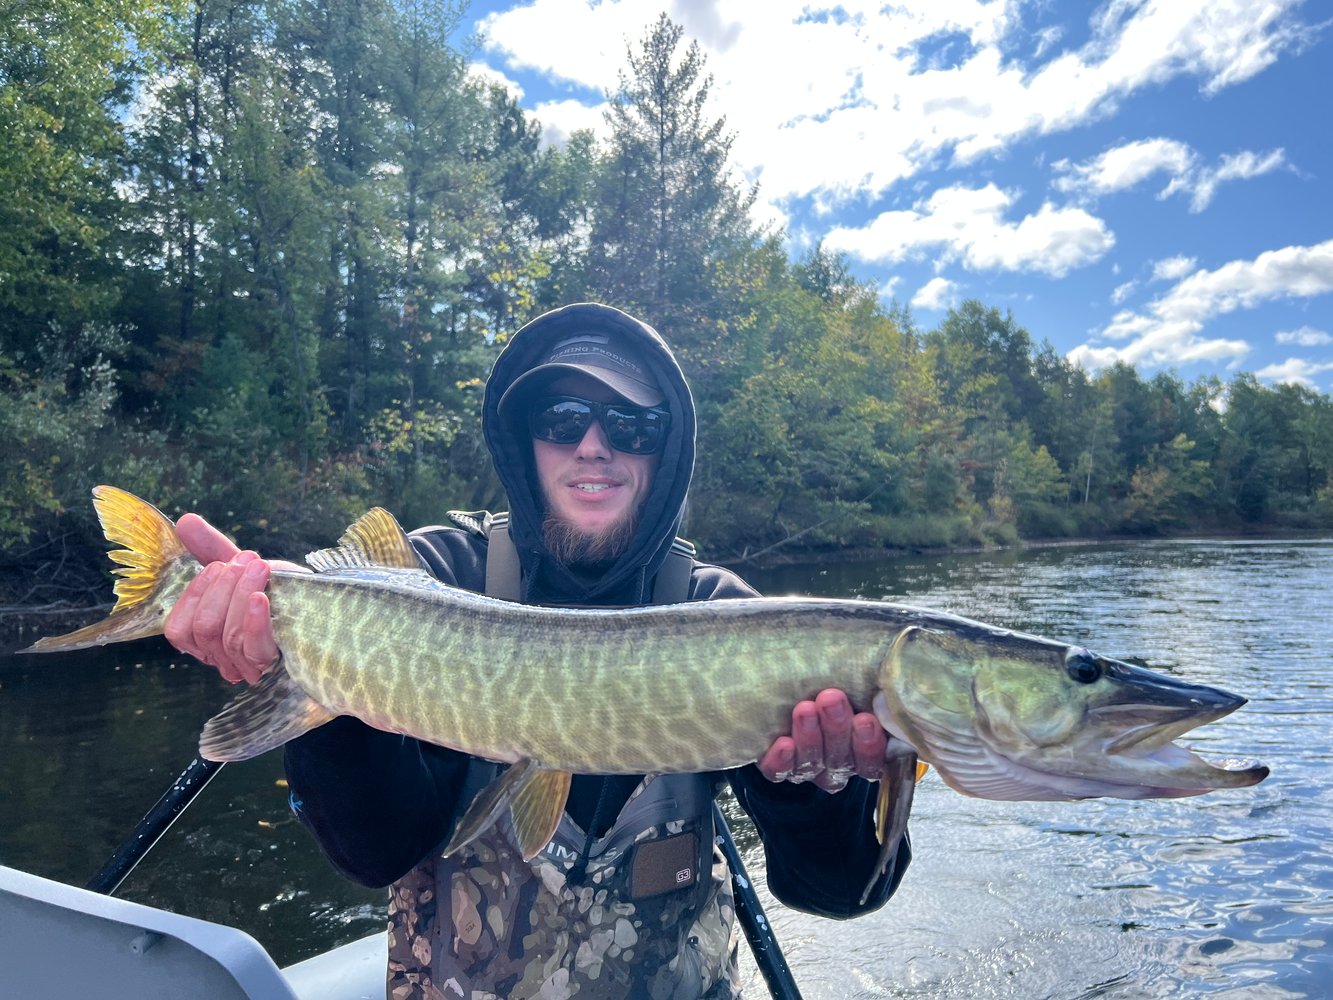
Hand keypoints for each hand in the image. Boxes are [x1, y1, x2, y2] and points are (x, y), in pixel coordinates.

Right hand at [163, 513, 293, 684]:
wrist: (329, 603)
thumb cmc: (282, 591)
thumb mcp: (245, 569)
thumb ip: (212, 549)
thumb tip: (185, 521)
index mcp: (210, 642)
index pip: (179, 630)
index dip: (195, 594)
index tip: (219, 564)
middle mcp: (226, 659)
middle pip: (203, 629)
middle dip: (221, 588)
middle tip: (247, 560)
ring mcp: (251, 665)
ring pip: (226, 637)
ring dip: (240, 594)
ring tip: (260, 567)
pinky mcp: (277, 664)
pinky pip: (254, 648)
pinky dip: (253, 620)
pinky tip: (260, 597)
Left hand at [757, 688, 886, 792]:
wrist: (784, 677)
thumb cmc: (832, 676)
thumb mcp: (857, 679)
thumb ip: (871, 686)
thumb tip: (895, 670)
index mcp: (864, 748)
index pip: (872, 760)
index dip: (870, 745)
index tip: (866, 719)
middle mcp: (838, 764)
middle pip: (842, 759)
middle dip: (837, 728)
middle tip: (831, 699)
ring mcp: (809, 768)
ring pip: (813, 764)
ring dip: (810, 737)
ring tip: (805, 709)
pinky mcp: (778, 766)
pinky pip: (779, 772)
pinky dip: (781, 761)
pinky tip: (783, 744)